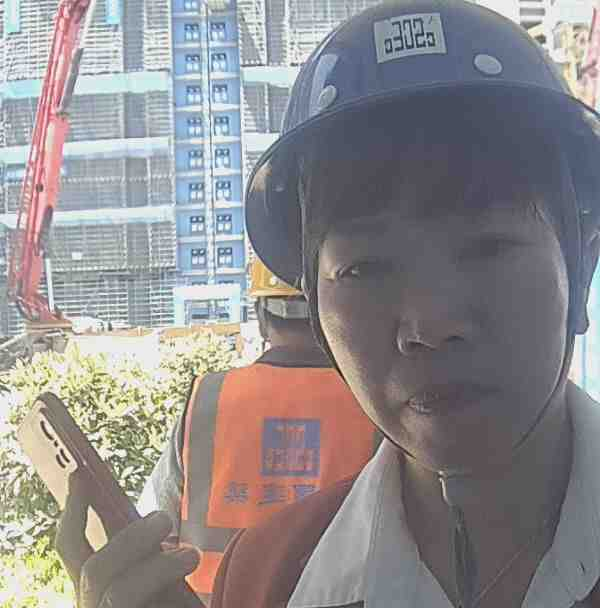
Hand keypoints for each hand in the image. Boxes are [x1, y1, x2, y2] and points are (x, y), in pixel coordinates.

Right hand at [55, 472, 202, 607]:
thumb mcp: (155, 569)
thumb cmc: (170, 598)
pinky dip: (164, 587)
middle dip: (130, 539)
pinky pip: (142, 607)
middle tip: (165, 518)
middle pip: (93, 569)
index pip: (72, 546)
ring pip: (119, 592)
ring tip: (192, 555)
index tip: (80, 474)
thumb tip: (151, 516)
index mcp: (96, 583)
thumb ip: (145, 548)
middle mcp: (92, 604)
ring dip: (157, 567)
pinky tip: (188, 577)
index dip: (72, 510)